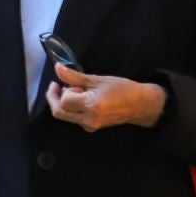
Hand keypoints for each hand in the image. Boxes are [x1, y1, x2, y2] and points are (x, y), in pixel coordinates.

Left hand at [47, 64, 167, 130]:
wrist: (141, 105)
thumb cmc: (124, 89)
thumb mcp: (99, 79)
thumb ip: (75, 76)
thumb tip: (57, 68)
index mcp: (92, 106)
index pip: (64, 100)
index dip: (63, 90)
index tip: (70, 82)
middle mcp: (88, 119)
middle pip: (59, 112)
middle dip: (54, 98)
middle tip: (57, 86)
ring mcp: (90, 126)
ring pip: (65, 116)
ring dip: (63, 103)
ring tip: (75, 92)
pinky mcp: (92, 128)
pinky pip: (74, 119)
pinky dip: (72, 109)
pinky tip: (81, 100)